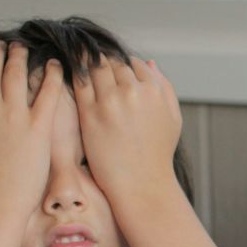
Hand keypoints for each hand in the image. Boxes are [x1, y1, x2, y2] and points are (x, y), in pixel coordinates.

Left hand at [75, 54, 182, 200]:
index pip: (134, 63)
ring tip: (81, 70)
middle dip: (104, 63)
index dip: (123, 65)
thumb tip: (149, 62)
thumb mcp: (173, 117)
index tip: (115, 72)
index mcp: (154, 90)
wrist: (142, 183)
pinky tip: (72, 79)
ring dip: (87, 65)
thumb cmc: (158, 153)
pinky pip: (79, 83)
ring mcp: (110, 101)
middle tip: (93, 67)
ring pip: (94, 67)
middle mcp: (133, 91)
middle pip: (113, 62)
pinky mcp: (90, 114)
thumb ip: (165, 87)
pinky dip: (75, 76)